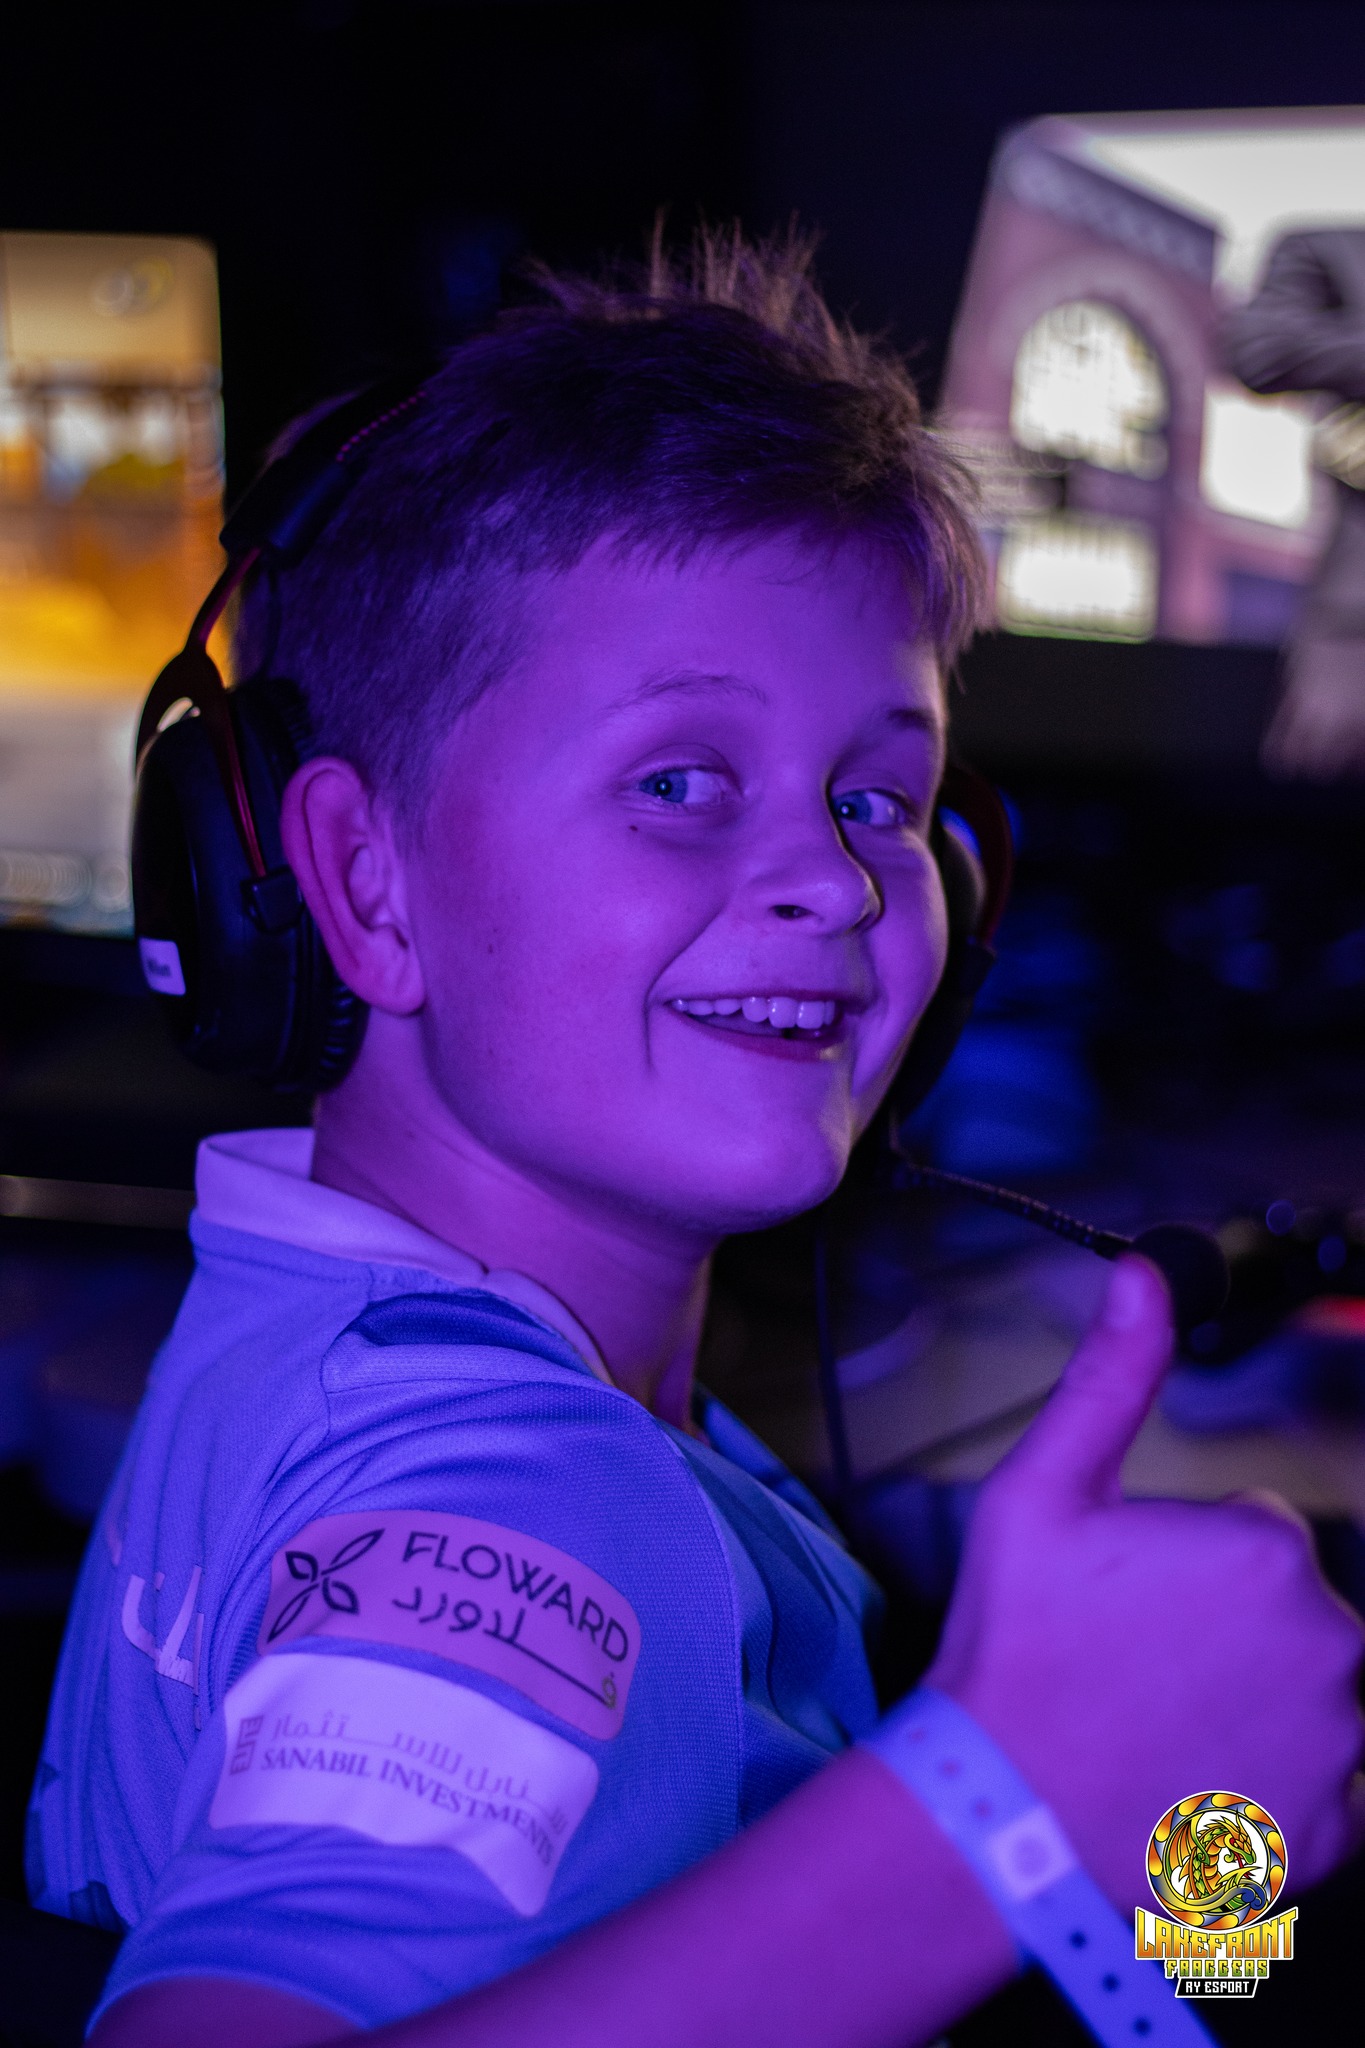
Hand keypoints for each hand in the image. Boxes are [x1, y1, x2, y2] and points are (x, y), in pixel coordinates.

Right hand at [928, 1255, 1364, 1907]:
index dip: (1183, 1564)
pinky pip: (1335, 1785)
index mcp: (1267, 1552)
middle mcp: (1332, 1644)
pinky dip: (1284, 1783)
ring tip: (1161, 1727)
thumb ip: (1111, 1380)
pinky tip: (1201, 1780)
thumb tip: (1141, 1276)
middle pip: (1292, 1613)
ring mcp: (1343, 1746)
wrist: (998, 1819)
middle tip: (1134, 1665)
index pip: (1257, 1534)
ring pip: (1314, 1693)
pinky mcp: (1337, 1832)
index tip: (1123, 1604)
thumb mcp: (1041, 1493)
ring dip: (1258, 1701)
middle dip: (1228, 1630)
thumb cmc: (1014, 1650)